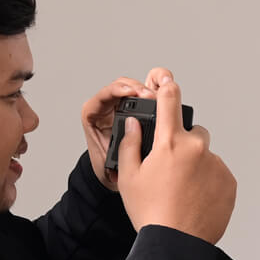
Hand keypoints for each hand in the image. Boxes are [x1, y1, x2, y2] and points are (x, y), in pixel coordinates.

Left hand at [81, 68, 169, 189]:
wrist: (113, 174)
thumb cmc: (107, 167)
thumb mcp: (109, 164)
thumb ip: (118, 154)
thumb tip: (131, 145)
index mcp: (94, 116)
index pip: (103, 96)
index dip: (115, 91)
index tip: (129, 94)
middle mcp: (108, 107)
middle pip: (120, 85)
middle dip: (135, 87)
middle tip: (149, 96)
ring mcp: (123, 106)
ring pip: (134, 85)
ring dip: (147, 87)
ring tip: (158, 97)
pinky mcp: (137, 107)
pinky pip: (145, 92)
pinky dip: (156, 90)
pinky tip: (165, 96)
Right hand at [115, 73, 235, 243]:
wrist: (177, 243)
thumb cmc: (151, 212)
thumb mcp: (129, 177)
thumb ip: (130, 145)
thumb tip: (134, 124)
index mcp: (169, 143)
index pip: (170, 100)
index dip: (166, 86)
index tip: (166, 80)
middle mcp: (197, 148)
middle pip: (192, 132)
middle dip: (183, 143)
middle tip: (171, 170)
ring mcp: (216, 165)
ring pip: (205, 156)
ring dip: (196, 165)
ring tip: (183, 192)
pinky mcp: (229, 182)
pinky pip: (218, 174)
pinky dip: (208, 182)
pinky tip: (195, 199)